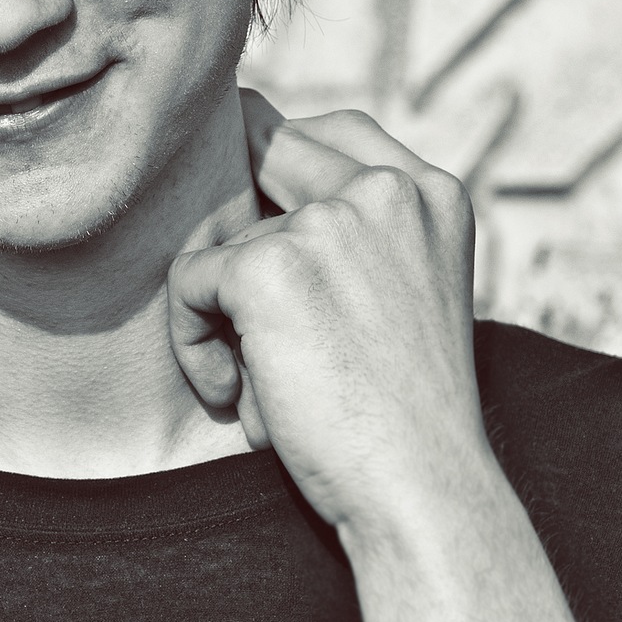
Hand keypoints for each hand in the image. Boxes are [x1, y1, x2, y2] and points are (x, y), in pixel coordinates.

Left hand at [168, 91, 494, 539]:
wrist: (421, 488)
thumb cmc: (404, 417)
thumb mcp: (407, 297)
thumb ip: (358, 239)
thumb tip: (249, 205)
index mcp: (432, 195)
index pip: (333, 132)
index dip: (277, 167)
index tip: (254, 223)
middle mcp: (386, 192)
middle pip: (262, 152)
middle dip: (235, 223)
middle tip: (233, 300)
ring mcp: (327, 222)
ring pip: (224, 240)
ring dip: (223, 315)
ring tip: (261, 387)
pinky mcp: (268, 266)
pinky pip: (189, 281)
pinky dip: (193, 343)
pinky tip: (236, 392)